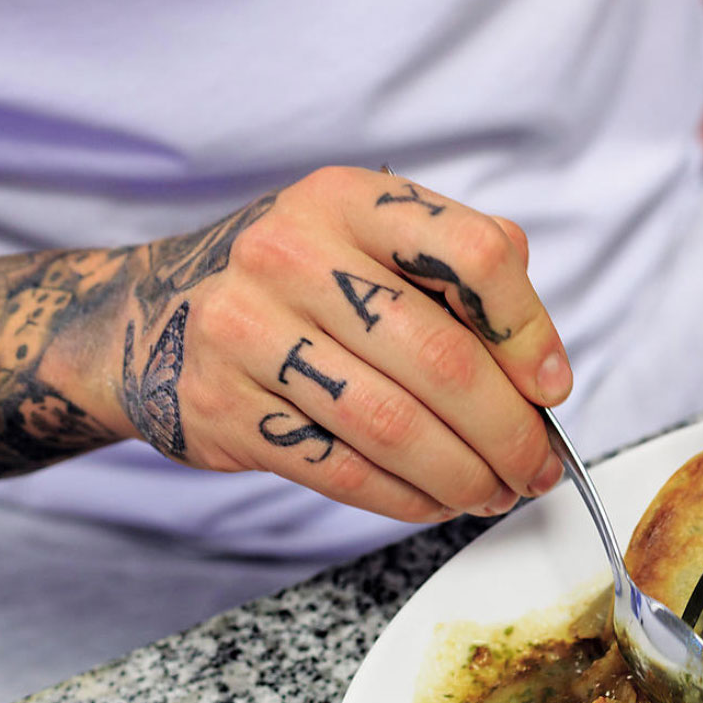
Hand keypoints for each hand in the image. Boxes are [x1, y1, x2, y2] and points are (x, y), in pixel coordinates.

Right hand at [104, 167, 568, 521]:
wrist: (150, 314)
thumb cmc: (300, 283)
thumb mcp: (371, 239)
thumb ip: (462, 276)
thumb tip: (544, 370)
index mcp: (349, 202)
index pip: (474, 256)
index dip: (529, 332)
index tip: (552, 386)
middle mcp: (291, 255)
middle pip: (443, 361)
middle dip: (510, 432)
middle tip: (538, 468)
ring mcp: (247, 330)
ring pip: (396, 427)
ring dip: (465, 476)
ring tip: (496, 492)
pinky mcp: (223, 406)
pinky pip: (343, 470)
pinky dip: (408, 498)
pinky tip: (437, 500)